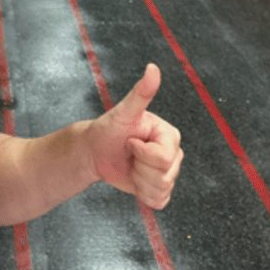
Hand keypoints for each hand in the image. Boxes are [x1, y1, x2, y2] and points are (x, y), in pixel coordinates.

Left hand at [87, 64, 182, 208]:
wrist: (96, 152)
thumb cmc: (108, 129)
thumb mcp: (123, 112)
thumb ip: (141, 93)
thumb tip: (153, 68)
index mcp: (170, 135)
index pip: (164, 157)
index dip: (141, 153)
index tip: (129, 141)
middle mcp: (174, 153)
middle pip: (165, 176)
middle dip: (140, 169)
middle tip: (128, 153)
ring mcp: (169, 172)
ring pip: (162, 190)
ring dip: (140, 182)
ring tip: (130, 165)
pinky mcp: (160, 188)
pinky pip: (160, 201)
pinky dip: (143, 194)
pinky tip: (134, 179)